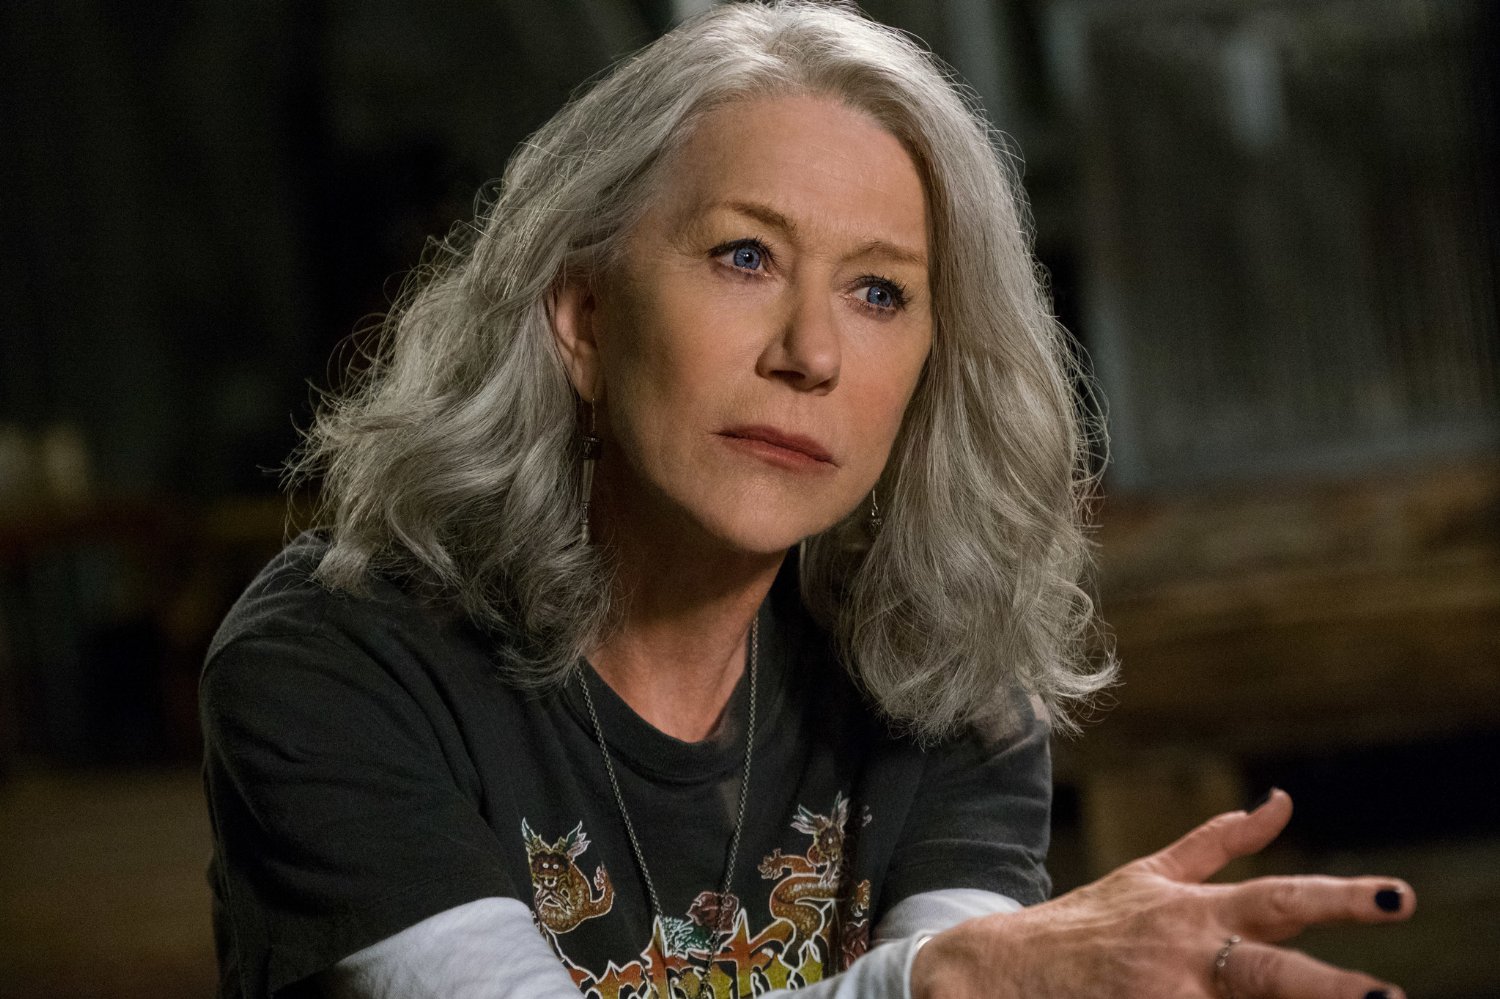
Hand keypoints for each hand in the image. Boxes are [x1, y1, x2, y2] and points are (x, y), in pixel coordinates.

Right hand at [910, 790, 1412, 998]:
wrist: (1002, 970)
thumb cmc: (1087, 923)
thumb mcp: (1151, 875)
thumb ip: (1220, 844)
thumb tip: (1282, 803)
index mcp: (1196, 912)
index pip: (1281, 899)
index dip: (1342, 898)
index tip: (1400, 898)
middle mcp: (1187, 957)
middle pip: (1272, 975)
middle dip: (1334, 990)